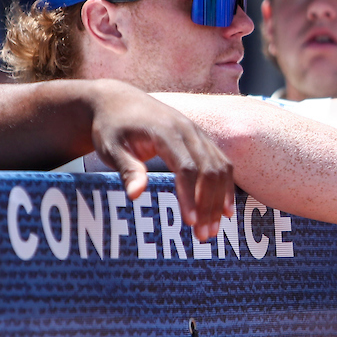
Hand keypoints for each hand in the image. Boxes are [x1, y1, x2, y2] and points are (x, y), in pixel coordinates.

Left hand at [88, 82, 234, 242]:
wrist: (119, 100)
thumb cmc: (112, 127)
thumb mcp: (111, 148)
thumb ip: (127, 169)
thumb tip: (136, 195)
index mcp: (166, 132)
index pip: (186, 168)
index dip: (190, 196)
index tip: (189, 223)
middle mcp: (188, 130)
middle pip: (210, 171)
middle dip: (209, 205)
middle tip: (204, 236)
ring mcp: (198, 133)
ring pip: (221, 168)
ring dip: (219, 200)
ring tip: (213, 229)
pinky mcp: (202, 139)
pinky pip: (222, 163)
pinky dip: (225, 187)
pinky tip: (224, 209)